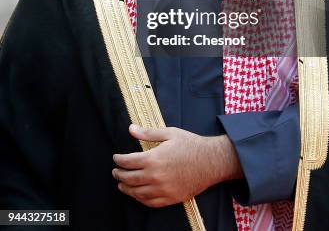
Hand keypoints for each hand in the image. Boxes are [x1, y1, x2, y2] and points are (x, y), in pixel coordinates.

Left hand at [112, 124, 242, 207]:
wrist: (211, 161)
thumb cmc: (190, 144)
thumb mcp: (169, 133)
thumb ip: (148, 133)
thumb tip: (131, 129)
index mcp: (153, 159)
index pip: (128, 162)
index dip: (119, 160)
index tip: (115, 158)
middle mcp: (155, 177)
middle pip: (129, 179)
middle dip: (119, 175)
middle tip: (115, 172)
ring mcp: (163, 190)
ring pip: (137, 193)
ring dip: (126, 189)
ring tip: (121, 185)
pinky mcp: (171, 198)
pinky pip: (150, 203)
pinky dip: (140, 199)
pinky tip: (137, 194)